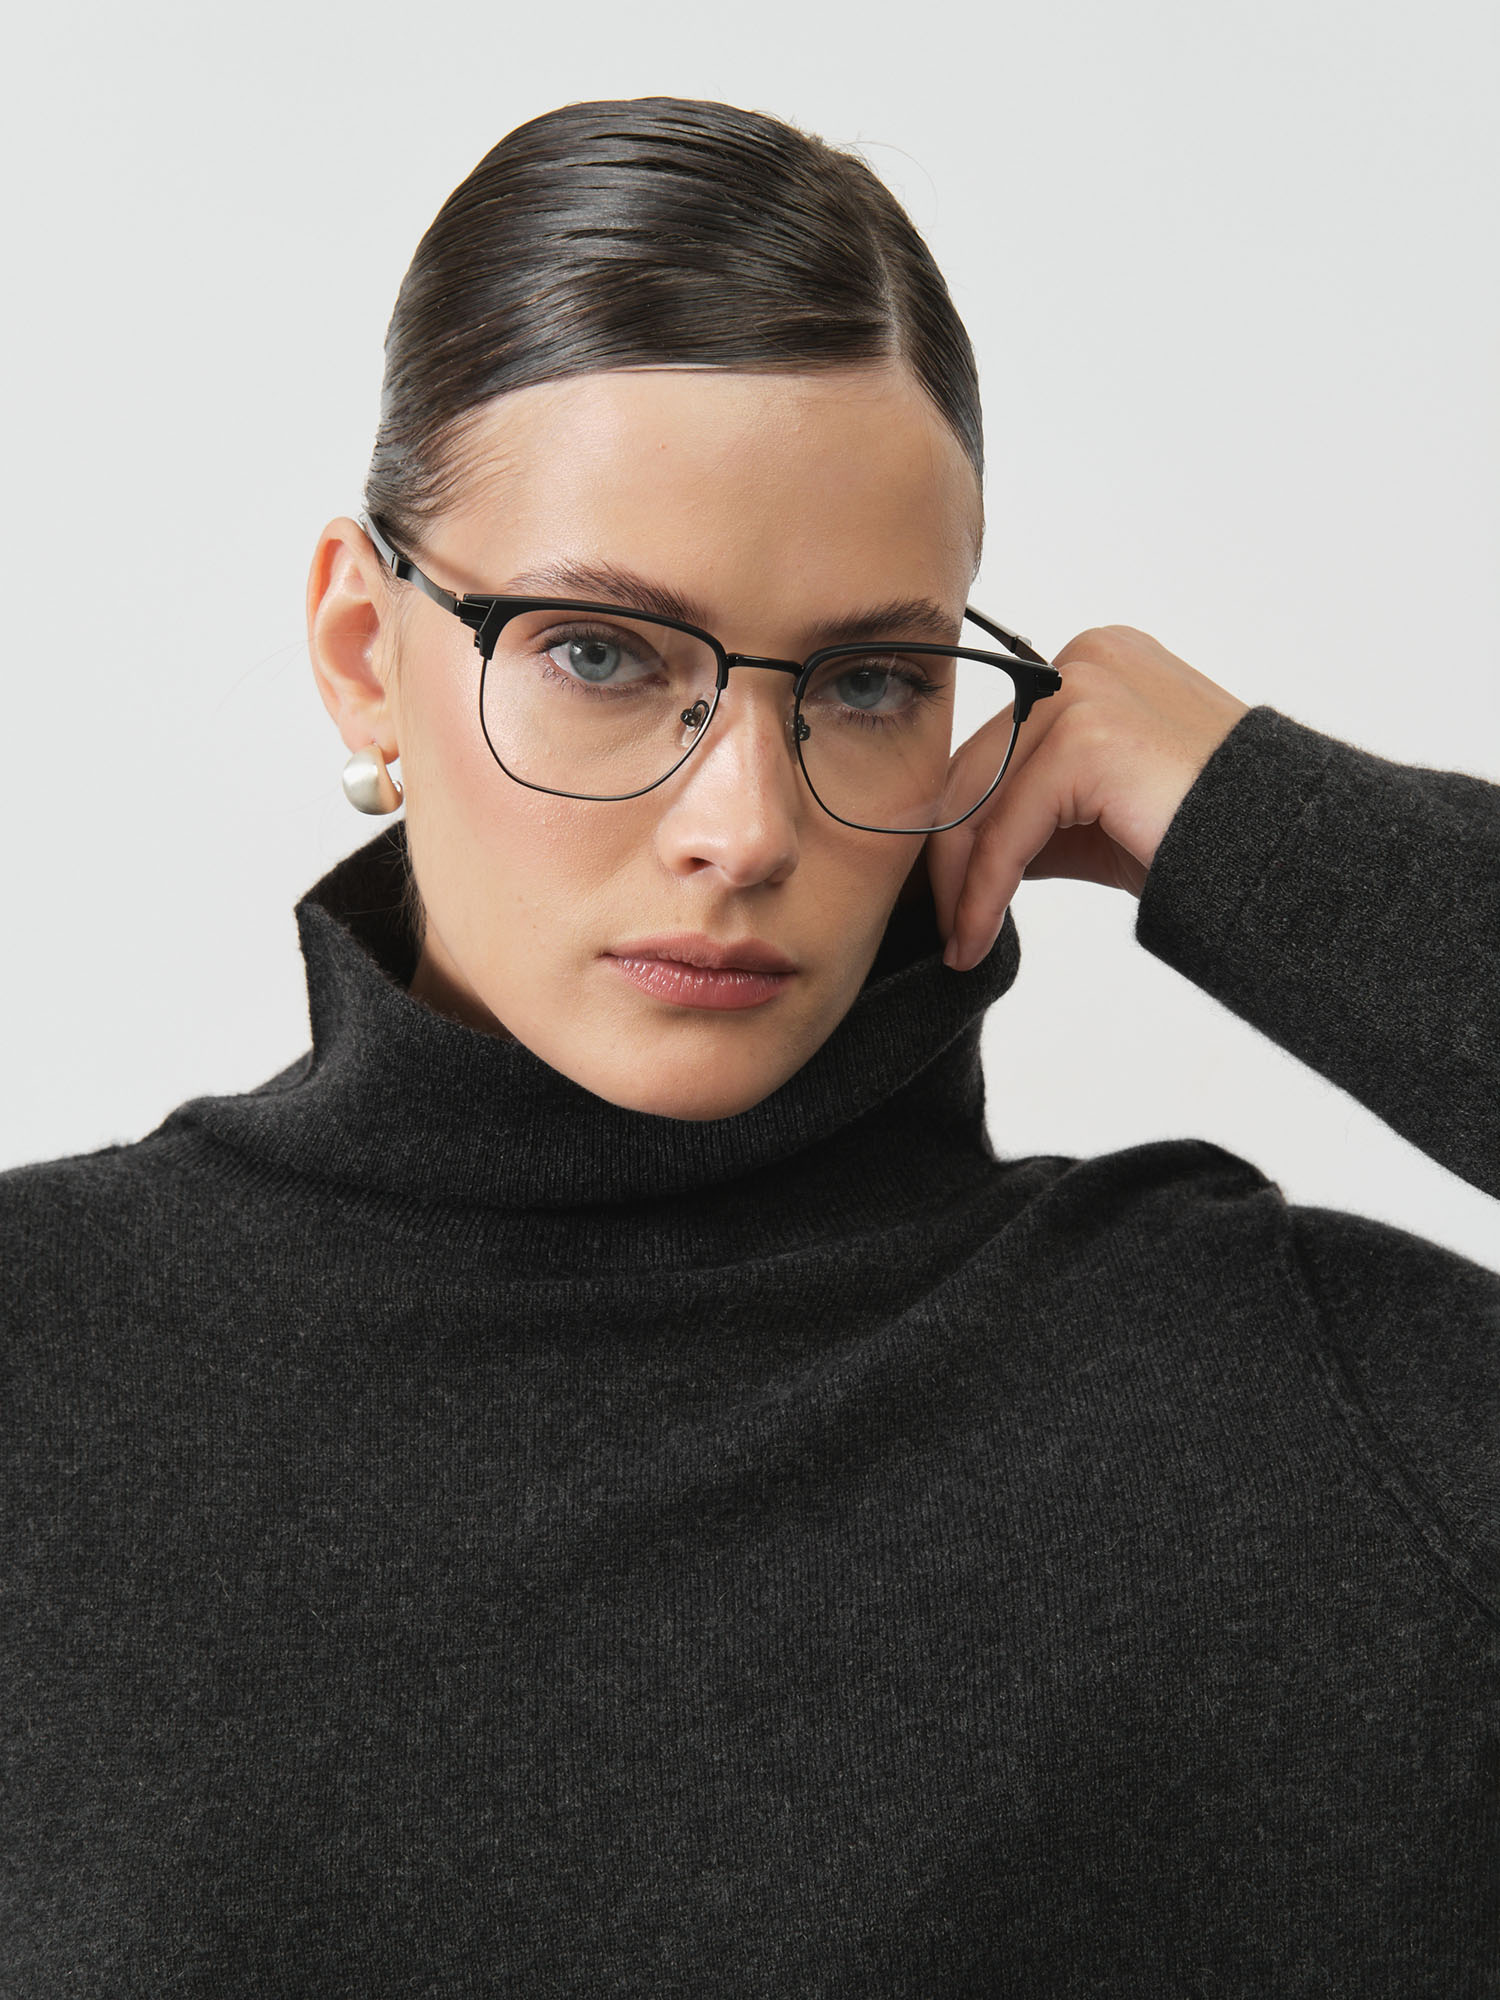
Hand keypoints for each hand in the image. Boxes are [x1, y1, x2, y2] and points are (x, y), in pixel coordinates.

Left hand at [925, 625, 1251, 970]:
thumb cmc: (1212, 839)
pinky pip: (1007, 829)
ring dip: (961, 885)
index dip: (962, 824)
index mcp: (1090, 665)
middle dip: (952, 856)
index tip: (949, 895)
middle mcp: (1084, 660)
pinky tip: (975, 937)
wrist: (1293, 854)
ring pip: (980, 799)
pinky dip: (983, 892)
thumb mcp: (1100, 817)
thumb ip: (1036, 813)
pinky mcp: (1087, 736)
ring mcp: (1084, 690)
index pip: (995, 746)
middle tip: (945, 929)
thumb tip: (962, 851)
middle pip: (976, 766)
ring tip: (960, 944)